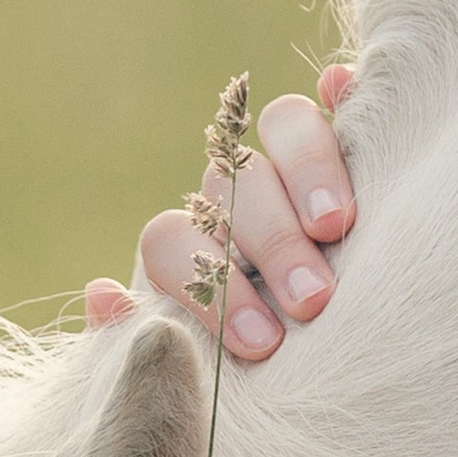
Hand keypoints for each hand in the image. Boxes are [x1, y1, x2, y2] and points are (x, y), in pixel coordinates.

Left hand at [85, 63, 355, 364]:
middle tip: (310, 301)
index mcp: (192, 245)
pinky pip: (344, 100)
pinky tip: (345, 90)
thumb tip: (101, 293)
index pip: (171, 237)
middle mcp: (238, 195)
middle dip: (270, 242)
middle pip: (233, 182)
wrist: (325, 364)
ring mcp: (296, 162)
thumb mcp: (204, 365)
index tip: (258, 341)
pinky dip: (344, 90)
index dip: (209, 282)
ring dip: (307, 172)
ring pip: (284, 129)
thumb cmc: (260, 367)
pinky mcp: (355, 142)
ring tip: (336, 230)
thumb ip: (144, 335)